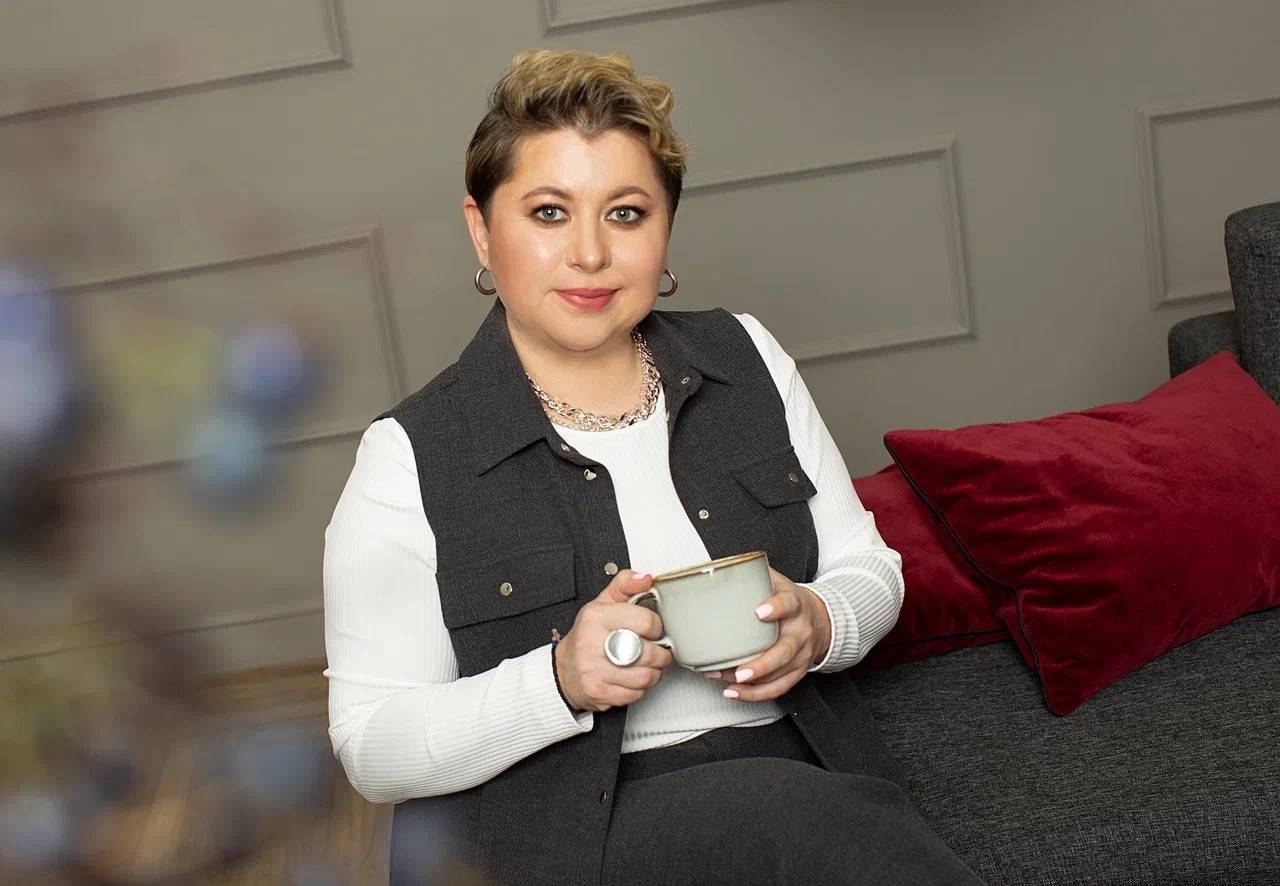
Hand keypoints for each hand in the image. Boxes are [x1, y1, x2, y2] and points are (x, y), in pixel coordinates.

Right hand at [554, 569, 675, 712]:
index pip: (644, 621)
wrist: (565, 670)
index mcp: (596, 618)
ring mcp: (594, 671)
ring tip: (646, 665)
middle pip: (648, 652)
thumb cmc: (587, 636)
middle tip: (657, 651)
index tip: (653, 629)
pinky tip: (633, 678)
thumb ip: (625, 585)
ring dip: (653, 673)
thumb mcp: (602, 603)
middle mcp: (592, 644)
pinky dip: (640, 688)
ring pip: (645, 676)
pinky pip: (635, 694)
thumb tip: (646, 577)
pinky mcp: (598, 693)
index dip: (656, 626)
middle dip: (660, 654)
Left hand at [703, 566, 831, 701]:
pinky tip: (734, 691)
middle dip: (762, 665)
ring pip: (780, 675)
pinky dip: (755, 694)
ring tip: (726, 681)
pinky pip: (778, 688)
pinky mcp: (796, 672)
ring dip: (752, 683)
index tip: (760, 611)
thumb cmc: (789, 600)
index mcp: (795, 604)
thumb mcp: (777, 581)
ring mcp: (800, 655)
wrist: (819, 620)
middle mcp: (800, 632)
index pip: (789, 604)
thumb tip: (717, 568)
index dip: (777, 608)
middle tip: (740, 671)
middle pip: (785, 652)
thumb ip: (753, 575)